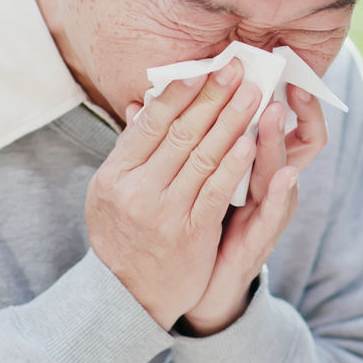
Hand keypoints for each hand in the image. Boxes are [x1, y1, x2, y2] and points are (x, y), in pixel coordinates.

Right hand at [85, 59, 260, 329]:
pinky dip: (234, 164)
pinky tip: (250, 141)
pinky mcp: (191, 234)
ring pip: (203, 157)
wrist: (126, 294)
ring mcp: (164, 213)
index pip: (151, 123)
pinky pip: (216, 191)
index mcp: (115, 174)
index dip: (178, 92)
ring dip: (231, 122)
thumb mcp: (110, 190)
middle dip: (213, 98)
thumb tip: (143, 103)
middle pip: (181, 133)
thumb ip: (131, 149)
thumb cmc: (121, 232)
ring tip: (252, 96)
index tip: (202, 68)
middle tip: (237, 70)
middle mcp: (138, 190)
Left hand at [182, 84, 327, 335]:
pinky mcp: (262, 240)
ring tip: (277, 110)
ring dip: (278, 141)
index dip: (270, 94)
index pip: (268, 122)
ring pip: (280, 171)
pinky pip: (274, 215)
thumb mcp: (190, 181)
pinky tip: (286, 174)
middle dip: (275, 106)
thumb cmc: (196, 227)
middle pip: (278, 139)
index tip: (266, 60)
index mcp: (246, 166)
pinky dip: (279, 194)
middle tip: (278, 74)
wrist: (203, 289)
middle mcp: (263, 185)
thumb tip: (141, 103)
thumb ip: (175, 145)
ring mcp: (266, 212)